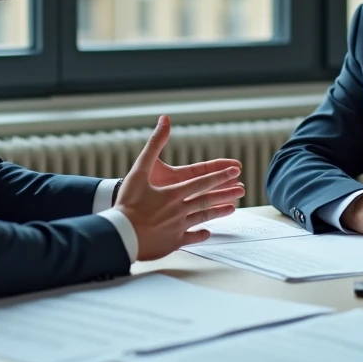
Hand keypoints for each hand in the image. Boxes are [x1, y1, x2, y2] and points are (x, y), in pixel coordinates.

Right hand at [115, 116, 245, 260]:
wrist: (120, 234)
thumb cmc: (128, 203)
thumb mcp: (139, 169)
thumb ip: (154, 144)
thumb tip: (165, 120)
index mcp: (174, 192)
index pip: (202, 181)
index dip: (220, 175)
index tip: (236, 171)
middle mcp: (180, 209)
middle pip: (207, 199)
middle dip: (226, 192)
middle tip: (242, 189)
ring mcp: (177, 227)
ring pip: (202, 217)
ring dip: (218, 212)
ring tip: (232, 208)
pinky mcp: (172, 242)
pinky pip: (190, 237)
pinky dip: (200, 234)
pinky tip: (207, 233)